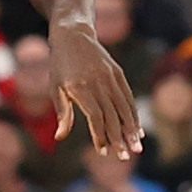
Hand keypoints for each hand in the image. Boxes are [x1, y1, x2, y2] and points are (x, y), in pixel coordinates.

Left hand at [48, 21, 144, 158]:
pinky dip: (133, 114)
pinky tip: (137, 129)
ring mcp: (110, 77)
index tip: (103, 152)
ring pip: (124, 108)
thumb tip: (60, 137)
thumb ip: (62, 113)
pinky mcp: (118, 73)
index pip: (95, 116)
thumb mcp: (55, 87)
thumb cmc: (59, 65)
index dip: (100, 135)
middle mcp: (98, 82)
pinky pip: (128, 97)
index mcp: (80, 87)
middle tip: (125, 157)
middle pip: (112, 115)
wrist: (73, 34)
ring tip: (137, 147)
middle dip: (119, 138)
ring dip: (131, 129)